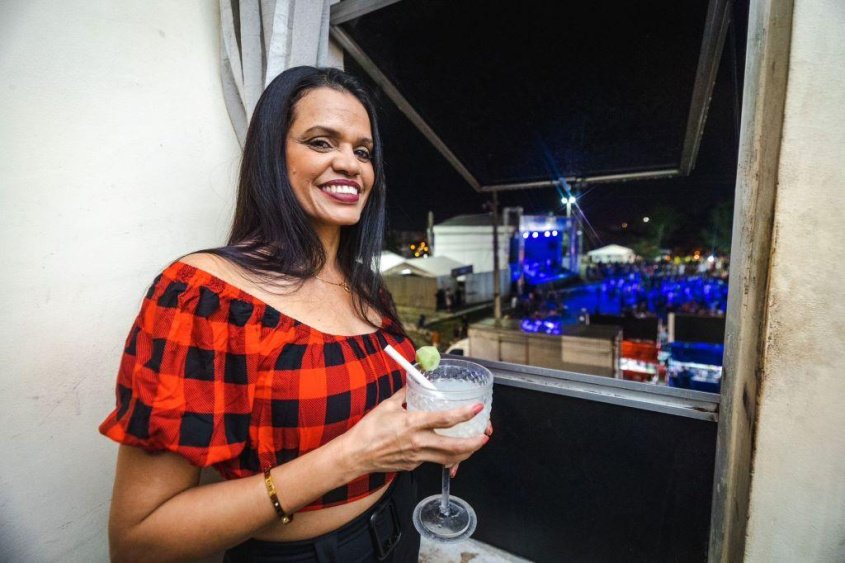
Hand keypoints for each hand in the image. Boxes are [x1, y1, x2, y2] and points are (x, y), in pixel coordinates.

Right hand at [339, 387, 489, 475]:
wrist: (356, 455)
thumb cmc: (368, 430)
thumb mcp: (387, 406)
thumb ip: (405, 394)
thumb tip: (415, 382)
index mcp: (413, 423)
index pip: (446, 419)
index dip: (465, 414)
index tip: (477, 408)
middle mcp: (419, 442)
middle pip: (454, 447)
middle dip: (474, 443)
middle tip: (484, 437)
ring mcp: (417, 457)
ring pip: (448, 459)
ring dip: (464, 453)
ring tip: (473, 445)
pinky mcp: (413, 465)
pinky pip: (434, 461)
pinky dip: (445, 457)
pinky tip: (449, 452)